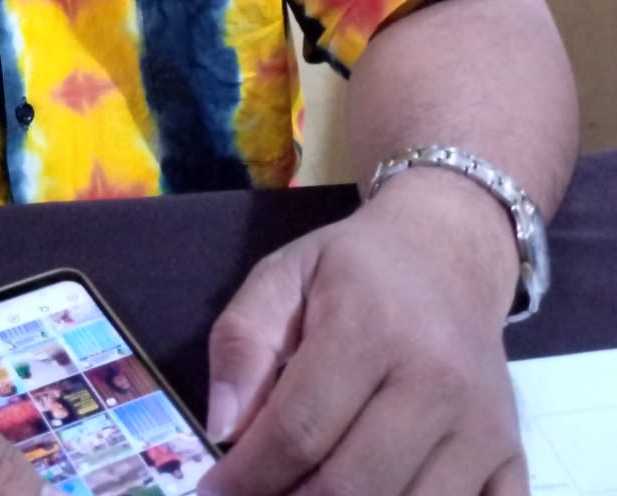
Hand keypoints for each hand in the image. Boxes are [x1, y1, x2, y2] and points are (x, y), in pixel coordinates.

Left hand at [199, 173, 528, 495]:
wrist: (450, 253)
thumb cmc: (355, 270)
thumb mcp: (284, 275)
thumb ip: (242, 341)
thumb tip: (224, 427)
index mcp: (371, 326)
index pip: (300, 428)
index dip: (249, 476)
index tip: (213, 493)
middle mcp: (436, 380)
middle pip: (351, 486)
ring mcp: (482, 427)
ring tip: (304, 495)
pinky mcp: (511, 457)